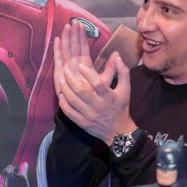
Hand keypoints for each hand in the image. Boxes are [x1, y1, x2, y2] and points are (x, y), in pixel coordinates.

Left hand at [53, 21, 135, 143]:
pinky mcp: (82, 123)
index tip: (80, 65)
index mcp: (108, 97)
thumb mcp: (125, 89)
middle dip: (71, 79)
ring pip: (73, 101)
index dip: (88, 74)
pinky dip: (63, 104)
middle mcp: (98, 106)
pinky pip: (69, 112)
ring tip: (61, 80)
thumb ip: (122, 71)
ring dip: (65, 89)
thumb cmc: (121, 107)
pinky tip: (61, 95)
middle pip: (81, 91)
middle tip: (65, 69)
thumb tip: (117, 55)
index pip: (97, 84)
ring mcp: (89, 116)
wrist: (118, 131)